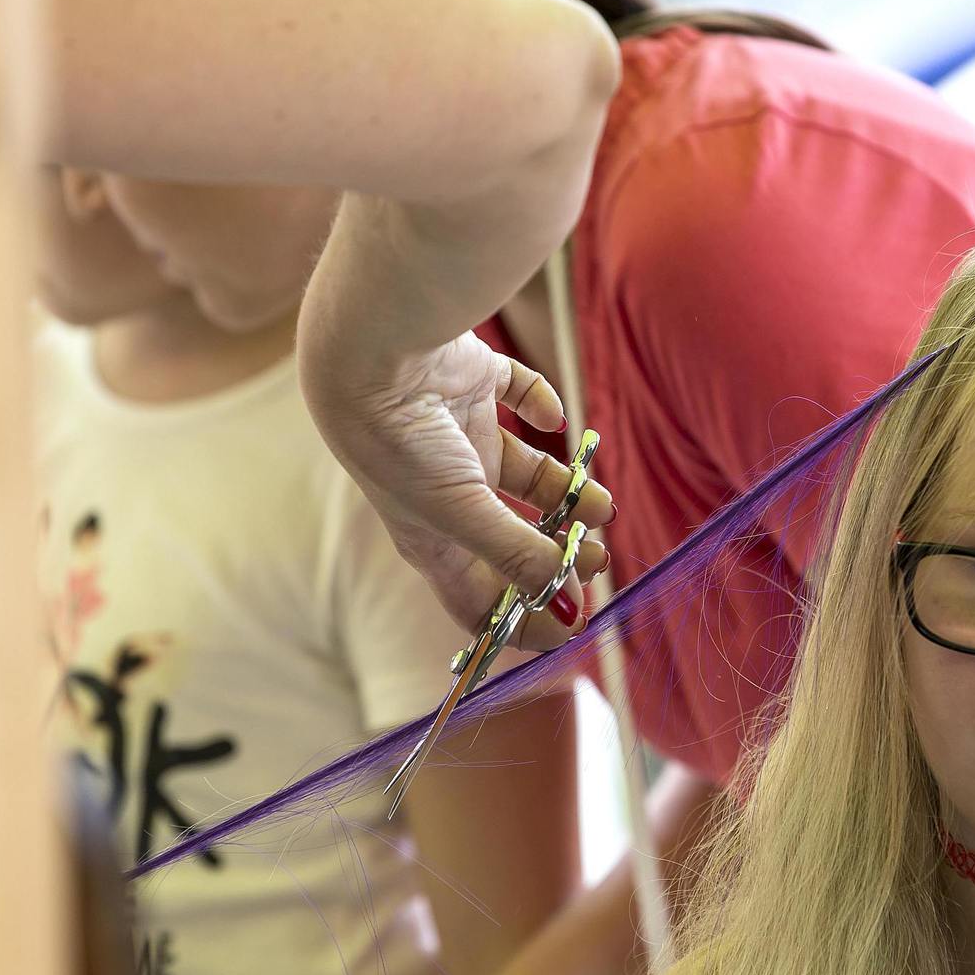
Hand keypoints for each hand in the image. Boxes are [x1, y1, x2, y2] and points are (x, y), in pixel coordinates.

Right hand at [301, 328, 610, 650]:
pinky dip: (545, 407)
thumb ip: (518, 557)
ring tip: (601, 506)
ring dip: (568, 494)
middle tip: (598, 557)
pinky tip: (560, 420)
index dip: (523, 621)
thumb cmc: (400, 442)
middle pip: (515, 538)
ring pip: (530, 476)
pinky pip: (521, 396)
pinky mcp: (475, 384)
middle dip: (558, 555)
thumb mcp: (461, 512)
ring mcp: (463, 436)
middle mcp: (448, 490)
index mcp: (431, 536)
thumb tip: (570, 612)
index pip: (478, 600)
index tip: (573, 625)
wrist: (373, 348)